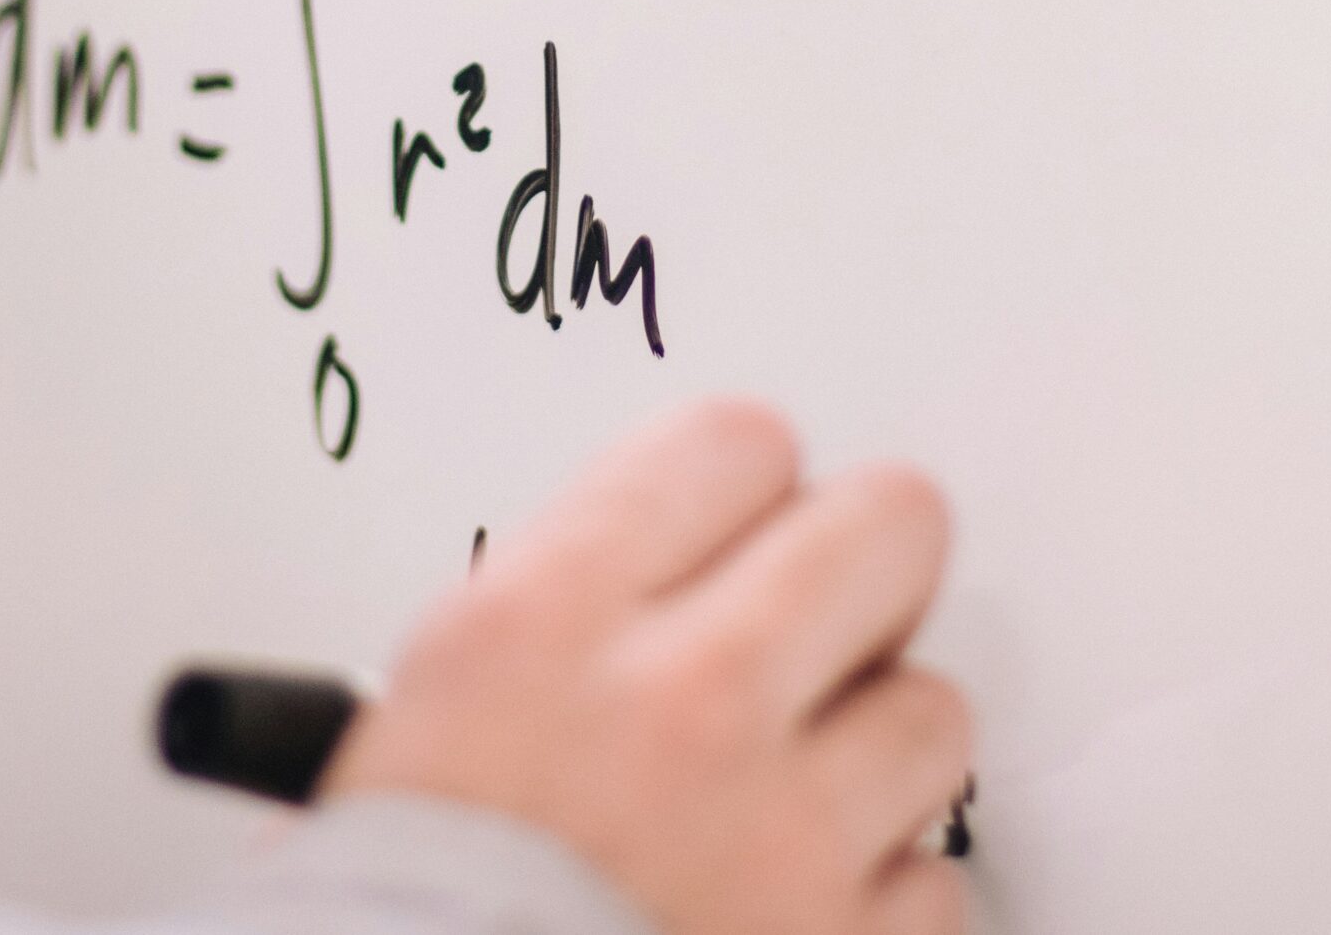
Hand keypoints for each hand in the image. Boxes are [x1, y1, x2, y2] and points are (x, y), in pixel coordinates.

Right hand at [324, 400, 969, 934]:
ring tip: (791, 790)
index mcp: (548, 620)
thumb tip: (693, 549)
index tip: (745, 523)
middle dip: (866, 566)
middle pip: (885, 529)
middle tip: (832, 613)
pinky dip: (880, 896)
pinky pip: (934, 881)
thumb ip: (572, 596)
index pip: (737, 442)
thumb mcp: (435, 695)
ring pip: (931, 710)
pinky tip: (798, 898)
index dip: (748, 486)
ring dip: (876, 748)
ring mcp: (778, 833)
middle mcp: (679, 704)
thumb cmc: (396, 898)